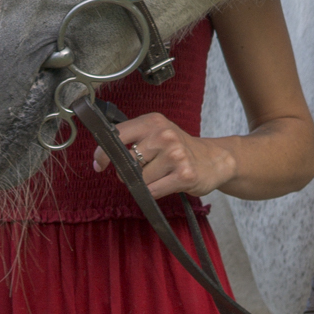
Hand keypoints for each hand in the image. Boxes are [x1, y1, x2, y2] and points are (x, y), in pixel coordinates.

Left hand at [95, 113, 232, 200]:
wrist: (214, 159)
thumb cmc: (179, 148)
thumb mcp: (157, 133)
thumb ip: (132, 140)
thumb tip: (102, 158)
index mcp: (153, 121)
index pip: (118, 135)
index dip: (103, 153)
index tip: (98, 164)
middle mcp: (164, 135)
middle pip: (128, 162)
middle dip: (130, 172)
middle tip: (146, 169)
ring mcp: (175, 154)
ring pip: (141, 180)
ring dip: (146, 183)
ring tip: (162, 174)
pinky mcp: (183, 174)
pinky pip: (153, 191)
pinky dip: (156, 191)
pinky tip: (167, 183)